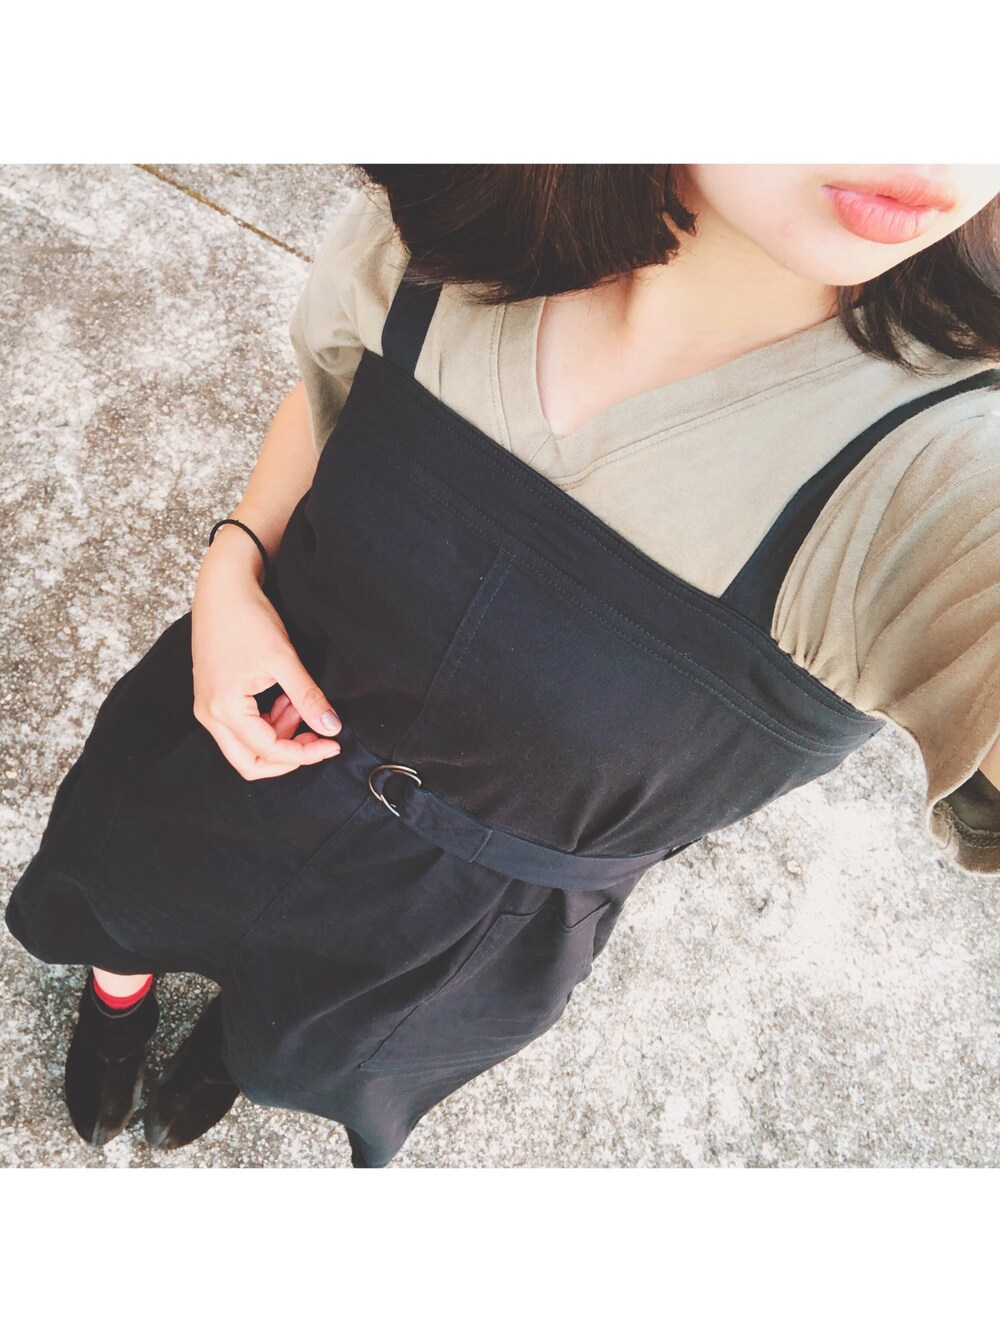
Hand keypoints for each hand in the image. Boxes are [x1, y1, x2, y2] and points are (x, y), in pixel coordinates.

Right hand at [191, 544, 342, 780]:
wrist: (223, 588)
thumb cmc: (247, 617)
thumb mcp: (283, 659)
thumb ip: (308, 697)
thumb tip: (331, 728)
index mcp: (223, 708)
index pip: (269, 751)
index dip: (305, 753)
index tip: (332, 743)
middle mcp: (209, 714)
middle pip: (251, 762)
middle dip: (289, 755)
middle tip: (318, 739)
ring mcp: (209, 707)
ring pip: (248, 746)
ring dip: (279, 735)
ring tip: (301, 705)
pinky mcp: (214, 698)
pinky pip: (243, 727)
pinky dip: (269, 722)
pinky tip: (287, 700)